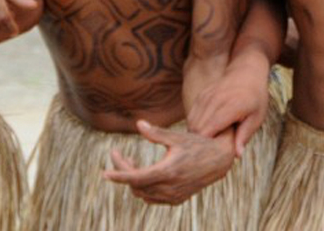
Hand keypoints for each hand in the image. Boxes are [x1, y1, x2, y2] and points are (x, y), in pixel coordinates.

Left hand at [103, 120, 235, 204]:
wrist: (219, 160)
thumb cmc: (198, 144)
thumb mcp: (177, 137)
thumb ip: (156, 133)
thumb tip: (138, 124)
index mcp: (168, 171)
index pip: (136, 177)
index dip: (118, 175)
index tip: (104, 173)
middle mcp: (169, 187)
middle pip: (136, 185)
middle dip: (123, 171)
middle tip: (117, 155)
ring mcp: (173, 196)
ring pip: (142, 194)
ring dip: (132, 180)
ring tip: (130, 162)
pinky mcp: (176, 199)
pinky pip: (152, 198)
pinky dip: (143, 188)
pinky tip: (144, 173)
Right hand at [188, 68, 268, 156]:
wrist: (247, 71)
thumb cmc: (255, 97)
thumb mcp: (257, 117)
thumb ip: (244, 135)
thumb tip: (237, 155)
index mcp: (230, 107)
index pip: (207, 131)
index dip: (205, 146)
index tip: (212, 156)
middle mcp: (215, 101)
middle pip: (196, 128)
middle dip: (199, 143)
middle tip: (209, 153)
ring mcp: (206, 97)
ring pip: (191, 122)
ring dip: (196, 134)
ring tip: (207, 144)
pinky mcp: (201, 95)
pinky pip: (191, 114)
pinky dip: (195, 124)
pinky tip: (204, 132)